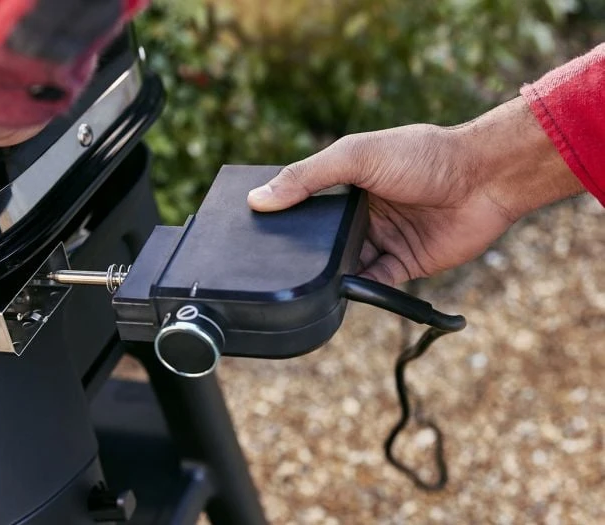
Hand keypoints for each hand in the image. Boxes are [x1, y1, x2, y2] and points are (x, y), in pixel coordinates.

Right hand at [248, 97, 583, 284]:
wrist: (484, 178)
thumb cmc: (423, 156)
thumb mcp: (355, 156)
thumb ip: (308, 177)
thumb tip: (259, 199)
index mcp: (347, 183)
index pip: (307, 204)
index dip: (286, 218)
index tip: (258, 235)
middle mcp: (363, 213)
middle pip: (324, 241)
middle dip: (307, 254)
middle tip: (279, 269)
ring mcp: (383, 240)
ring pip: (346, 265)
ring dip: (331, 274)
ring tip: (310, 284)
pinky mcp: (404, 264)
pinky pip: (374, 284)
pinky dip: (359, 291)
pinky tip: (343, 293)